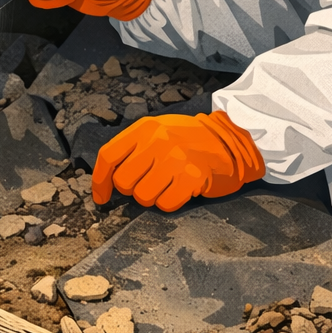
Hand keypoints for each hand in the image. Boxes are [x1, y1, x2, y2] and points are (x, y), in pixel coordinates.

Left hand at [91, 112, 264, 210]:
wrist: (231, 142)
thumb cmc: (189, 141)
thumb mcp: (159, 132)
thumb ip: (134, 149)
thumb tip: (107, 181)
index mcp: (145, 128)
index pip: (108, 156)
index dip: (100, 181)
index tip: (102, 198)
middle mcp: (157, 140)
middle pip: (123, 181)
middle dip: (133, 190)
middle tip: (150, 184)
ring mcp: (175, 158)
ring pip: (143, 196)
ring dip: (153, 198)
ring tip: (168, 185)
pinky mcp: (192, 176)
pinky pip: (165, 204)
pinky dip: (171, 203)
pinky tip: (180, 191)